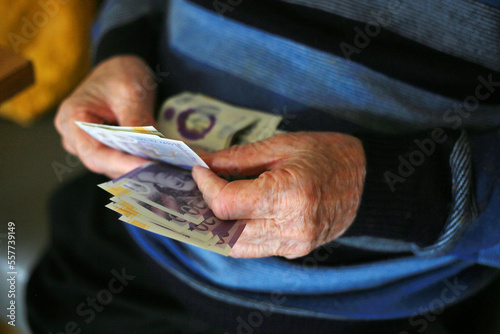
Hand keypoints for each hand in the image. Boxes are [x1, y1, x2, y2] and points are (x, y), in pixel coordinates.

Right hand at [55, 55, 157, 177]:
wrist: (120, 71)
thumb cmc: (119, 75)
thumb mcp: (131, 92)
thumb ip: (137, 121)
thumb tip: (151, 149)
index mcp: (72, 120)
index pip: (95, 154)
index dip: (122, 164)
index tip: (148, 167)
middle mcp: (76, 138)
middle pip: (105, 164)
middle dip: (135, 169)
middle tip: (165, 171)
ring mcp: (91, 146)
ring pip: (116, 167)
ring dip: (141, 169)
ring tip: (167, 170)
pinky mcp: (107, 150)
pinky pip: (123, 162)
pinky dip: (141, 163)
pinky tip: (162, 164)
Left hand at [192, 132, 365, 257]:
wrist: (367, 178)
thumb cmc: (326, 154)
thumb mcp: (280, 146)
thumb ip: (237, 158)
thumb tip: (202, 162)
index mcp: (289, 194)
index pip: (227, 203)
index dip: (205, 186)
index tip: (200, 171)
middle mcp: (293, 226)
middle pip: (226, 230)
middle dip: (207, 208)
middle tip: (202, 187)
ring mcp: (296, 243)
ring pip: (237, 246)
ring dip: (220, 226)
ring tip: (215, 201)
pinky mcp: (297, 250)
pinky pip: (256, 248)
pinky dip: (240, 233)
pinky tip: (239, 213)